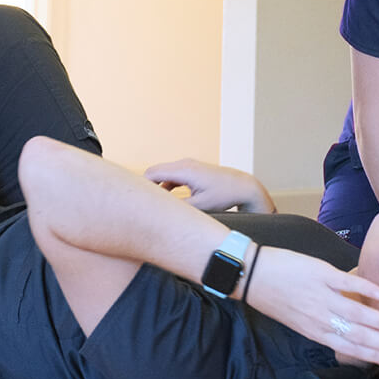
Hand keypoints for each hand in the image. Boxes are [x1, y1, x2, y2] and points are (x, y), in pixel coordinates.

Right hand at [144, 159, 275, 212]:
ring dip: (157, 188)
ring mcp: (188, 166)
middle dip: (146, 188)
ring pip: (163, 175)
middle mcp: (184, 164)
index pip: (152, 174)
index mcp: (184, 170)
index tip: (135, 203)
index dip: (140, 187)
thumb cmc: (224, 195)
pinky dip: (166, 187)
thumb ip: (178, 208)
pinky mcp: (191, 171)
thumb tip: (159, 215)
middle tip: (140, 207)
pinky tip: (167, 202)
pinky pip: (172, 177)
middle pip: (155, 172)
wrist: (243, 186)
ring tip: (152, 207)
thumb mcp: (200, 206)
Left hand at [246, 246, 378, 367]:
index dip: (373, 355)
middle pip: (357, 334)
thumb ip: (320, 322)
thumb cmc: (273, 296)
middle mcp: (319, 317)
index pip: (348, 347)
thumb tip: (345, 323)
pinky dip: (364, 289)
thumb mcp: (296, 317)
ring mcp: (321, 295)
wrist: (252, 274)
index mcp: (314, 330)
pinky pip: (345, 283)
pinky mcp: (319, 273)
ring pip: (356, 313)